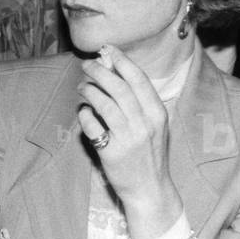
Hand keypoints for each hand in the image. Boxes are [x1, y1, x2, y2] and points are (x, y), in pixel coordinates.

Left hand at [77, 45, 181, 238]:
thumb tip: (116, 72)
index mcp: (157, 113)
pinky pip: (92, 126)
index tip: (107, 49)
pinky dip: (85, 115)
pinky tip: (83, 112)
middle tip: (87, 66)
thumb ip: (140, 102)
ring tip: (82, 87)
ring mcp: (128, 139)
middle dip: (100, 71)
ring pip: (103, 104)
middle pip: (118, 87)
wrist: (150, 189)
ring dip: (89, 91)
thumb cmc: (149, 153)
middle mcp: (145, 124)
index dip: (121, 61)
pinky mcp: (111, 153)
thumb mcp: (154, 125)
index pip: (138, 79)